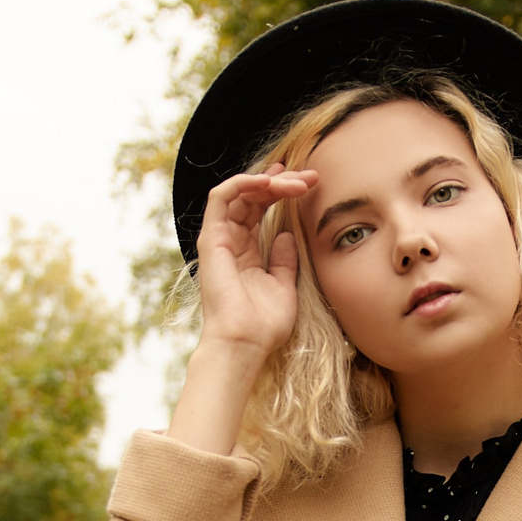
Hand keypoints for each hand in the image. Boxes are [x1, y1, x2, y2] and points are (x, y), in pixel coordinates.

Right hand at [193, 163, 317, 358]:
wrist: (246, 342)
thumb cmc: (264, 324)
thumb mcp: (284, 286)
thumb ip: (285, 260)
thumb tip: (287, 235)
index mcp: (245, 252)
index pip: (259, 210)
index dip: (281, 192)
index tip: (308, 183)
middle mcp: (230, 241)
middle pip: (252, 197)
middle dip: (281, 182)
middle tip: (310, 177)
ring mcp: (219, 238)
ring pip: (239, 192)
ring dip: (268, 182)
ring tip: (296, 182)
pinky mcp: (211, 239)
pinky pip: (222, 197)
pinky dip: (244, 183)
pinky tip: (269, 183)